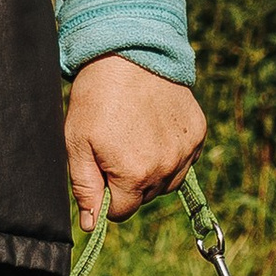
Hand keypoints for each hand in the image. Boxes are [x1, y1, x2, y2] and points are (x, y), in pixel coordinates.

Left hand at [64, 54, 205, 231]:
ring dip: (152, 170)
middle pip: (145, 197)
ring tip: (135, 136)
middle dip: (128, 182)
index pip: (121, 213)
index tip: (100, 169)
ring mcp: (186, 150)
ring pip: (167, 181)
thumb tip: (90, 225)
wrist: (130, 51)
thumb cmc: (96, 97)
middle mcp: (167, 168)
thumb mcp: (77, 143)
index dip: (106, 195)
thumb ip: (84, 188)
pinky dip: (170, 151)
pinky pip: (184, 159)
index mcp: (135, 176)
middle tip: (115, 146)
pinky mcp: (198, 132)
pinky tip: (154, 127)